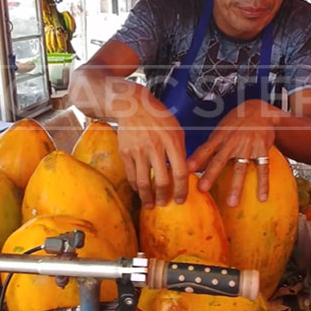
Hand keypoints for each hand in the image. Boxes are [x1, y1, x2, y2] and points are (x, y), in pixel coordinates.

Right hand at [116, 89, 189, 207]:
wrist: (133, 106)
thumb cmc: (159, 118)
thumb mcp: (176, 130)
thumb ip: (181, 151)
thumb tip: (185, 175)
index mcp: (171, 141)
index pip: (180, 172)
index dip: (182, 190)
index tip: (181, 200)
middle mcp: (155, 147)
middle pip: (162, 181)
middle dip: (165, 197)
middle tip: (165, 203)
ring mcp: (138, 151)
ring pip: (143, 182)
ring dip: (147, 198)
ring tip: (150, 204)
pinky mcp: (125, 153)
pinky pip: (131, 176)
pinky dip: (136, 187)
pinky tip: (140, 191)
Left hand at [188, 99, 277, 206]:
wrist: (259, 110)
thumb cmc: (235, 123)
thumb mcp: (220, 130)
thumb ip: (209, 148)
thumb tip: (191, 165)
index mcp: (220, 137)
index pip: (205, 149)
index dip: (195, 159)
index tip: (186, 170)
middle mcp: (232, 142)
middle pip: (220, 160)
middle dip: (210, 175)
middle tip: (203, 189)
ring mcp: (248, 147)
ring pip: (240, 168)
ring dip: (236, 186)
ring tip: (232, 203)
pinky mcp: (262, 150)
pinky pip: (263, 169)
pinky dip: (263, 184)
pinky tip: (262, 197)